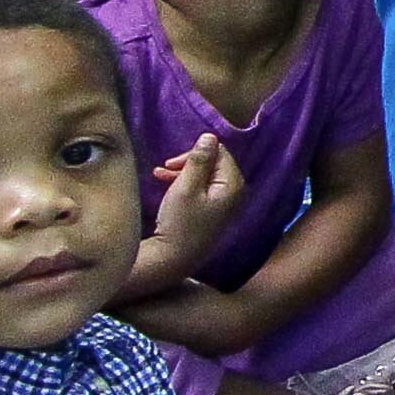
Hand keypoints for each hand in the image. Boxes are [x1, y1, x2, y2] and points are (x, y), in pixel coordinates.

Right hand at [123, 134, 245, 299]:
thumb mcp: (186, 186)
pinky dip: (185, 184)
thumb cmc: (179, 222)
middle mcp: (235, 193)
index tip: (172, 162)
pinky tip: (165, 184)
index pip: (220, 152)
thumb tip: (210, 136)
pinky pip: (202, 189)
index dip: (195, 152)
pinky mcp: (213, 212)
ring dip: (183, 172)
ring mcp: (225, 204)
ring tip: (160, 175)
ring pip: (205, 176)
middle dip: (188, 163)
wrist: (173, 259)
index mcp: (233, 184)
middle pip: (214, 163)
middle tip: (165, 168)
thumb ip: (198, 160)